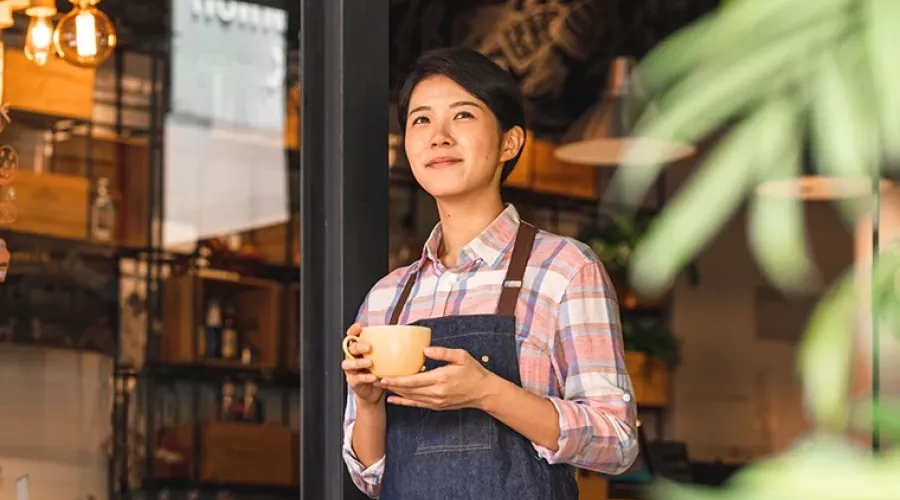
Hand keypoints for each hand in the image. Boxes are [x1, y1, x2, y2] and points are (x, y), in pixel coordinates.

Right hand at [341, 323, 383, 406]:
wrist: (374, 391)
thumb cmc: (380, 371)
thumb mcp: (385, 358)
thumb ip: (391, 348)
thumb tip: (410, 339)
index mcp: (360, 348)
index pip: (353, 336)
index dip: (353, 330)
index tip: (359, 327)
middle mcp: (353, 357)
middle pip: (350, 348)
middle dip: (358, 346)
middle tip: (369, 347)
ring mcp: (352, 370)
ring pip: (348, 364)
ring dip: (358, 362)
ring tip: (370, 362)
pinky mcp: (353, 381)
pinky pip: (357, 378)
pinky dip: (365, 377)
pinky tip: (373, 377)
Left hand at [379, 347, 494, 410]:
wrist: (483, 392)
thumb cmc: (473, 372)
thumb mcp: (461, 356)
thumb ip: (442, 353)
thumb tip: (425, 350)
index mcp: (440, 379)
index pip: (413, 381)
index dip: (396, 380)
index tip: (383, 376)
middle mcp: (436, 393)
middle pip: (408, 390)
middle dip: (390, 386)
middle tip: (375, 380)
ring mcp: (436, 401)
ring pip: (410, 398)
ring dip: (394, 393)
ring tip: (381, 386)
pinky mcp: (437, 406)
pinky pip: (416, 404)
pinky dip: (403, 402)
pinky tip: (393, 399)